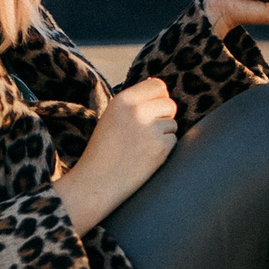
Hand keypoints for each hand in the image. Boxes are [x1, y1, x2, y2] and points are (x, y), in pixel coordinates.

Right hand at [52, 77, 177, 232]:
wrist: (95, 183)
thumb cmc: (102, 151)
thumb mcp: (111, 117)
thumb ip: (133, 102)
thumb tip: (158, 87)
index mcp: (122, 100)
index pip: (158, 85)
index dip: (159, 98)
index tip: (152, 110)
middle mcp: (137, 111)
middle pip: (170, 103)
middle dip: (164, 116)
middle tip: (147, 133)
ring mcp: (150, 129)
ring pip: (173, 123)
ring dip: (163, 134)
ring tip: (141, 147)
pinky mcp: (160, 147)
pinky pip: (173, 140)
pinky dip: (164, 149)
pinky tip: (146, 158)